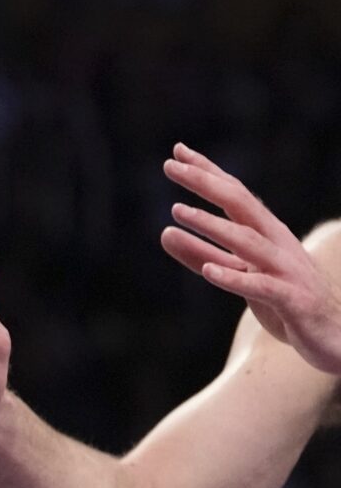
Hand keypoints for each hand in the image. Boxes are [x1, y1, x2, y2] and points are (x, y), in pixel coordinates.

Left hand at [163, 143, 340, 374]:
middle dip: (206, 184)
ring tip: (178, 212)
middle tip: (170, 166)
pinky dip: (235, 277)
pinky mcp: (294, 300)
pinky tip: (209, 271)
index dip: (208, 172)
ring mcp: (288, 270)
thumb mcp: (239, 273)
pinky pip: (262, 286)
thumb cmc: (286, 298)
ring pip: (248, 242)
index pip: (235, 194)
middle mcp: (278, 244)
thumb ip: (202, 254)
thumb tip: (164, 233)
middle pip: (241, 205)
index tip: (177, 151)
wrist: (338, 336)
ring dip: (213, 225)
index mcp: (266, 233)